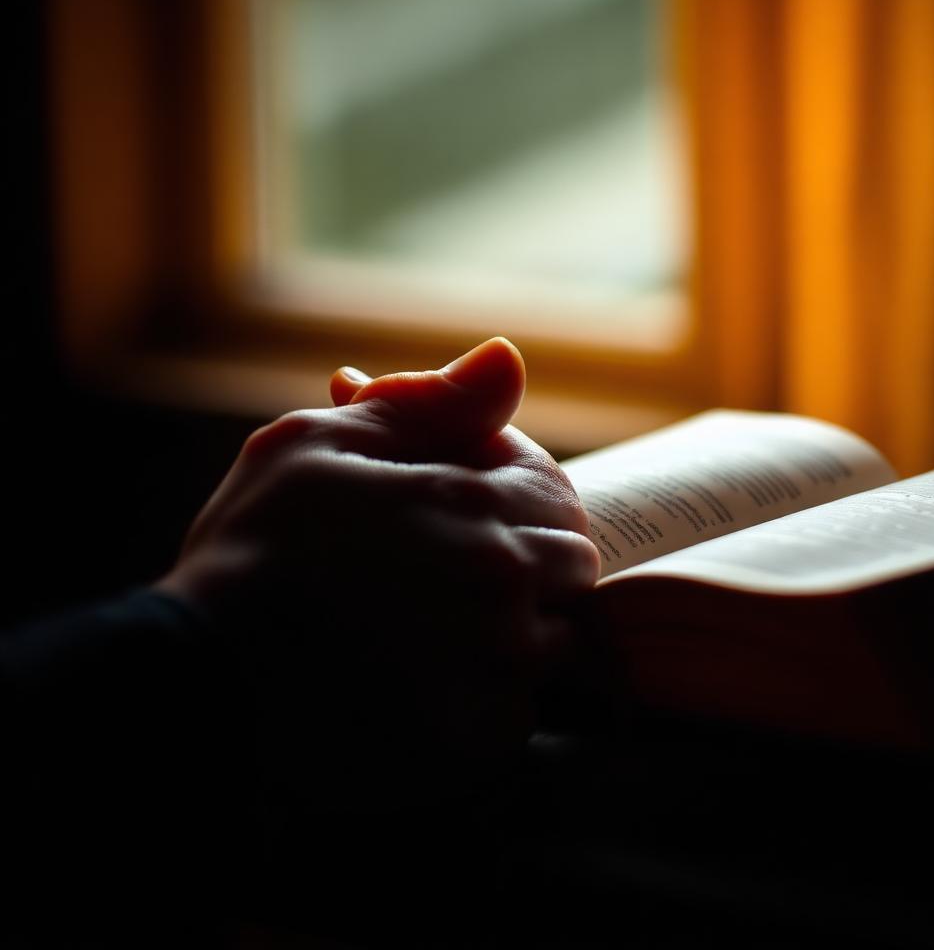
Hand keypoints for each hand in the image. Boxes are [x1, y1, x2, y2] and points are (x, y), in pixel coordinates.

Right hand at [159, 339, 598, 806]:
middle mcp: (505, 584)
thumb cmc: (252, 552)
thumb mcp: (322, 444)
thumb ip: (427, 403)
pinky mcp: (478, 740)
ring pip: (555, 638)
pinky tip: (425, 685)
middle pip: (570, 564)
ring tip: (436, 629)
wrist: (198, 683)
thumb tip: (507, 358)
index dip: (511, 490)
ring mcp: (499, 668)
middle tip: (452, 566)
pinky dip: (489, 696)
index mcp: (475, 503)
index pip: (553, 490)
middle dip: (527, 556)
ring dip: (517, 628)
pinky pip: (520, 710)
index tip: (459, 502)